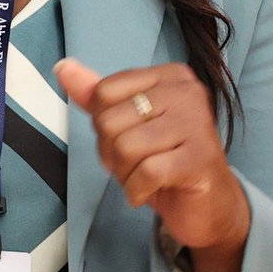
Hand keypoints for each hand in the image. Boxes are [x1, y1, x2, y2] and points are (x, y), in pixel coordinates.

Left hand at [55, 56, 252, 261]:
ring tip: (145, 178)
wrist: (209, 204)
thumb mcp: (128, 125)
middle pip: (110, 120)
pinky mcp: (200, 158)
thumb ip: (97, 96)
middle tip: (138, 164)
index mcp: (169, 76)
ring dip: (125, 175)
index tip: (129, 139)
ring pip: (125, 147)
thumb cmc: (166, 160)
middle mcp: (186, 91)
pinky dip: (137, 191)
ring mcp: (197, 123)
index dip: (103, 126)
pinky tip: (150, 192)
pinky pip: (146, 172)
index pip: (104, 92)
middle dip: (112, 154)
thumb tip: (63, 67)